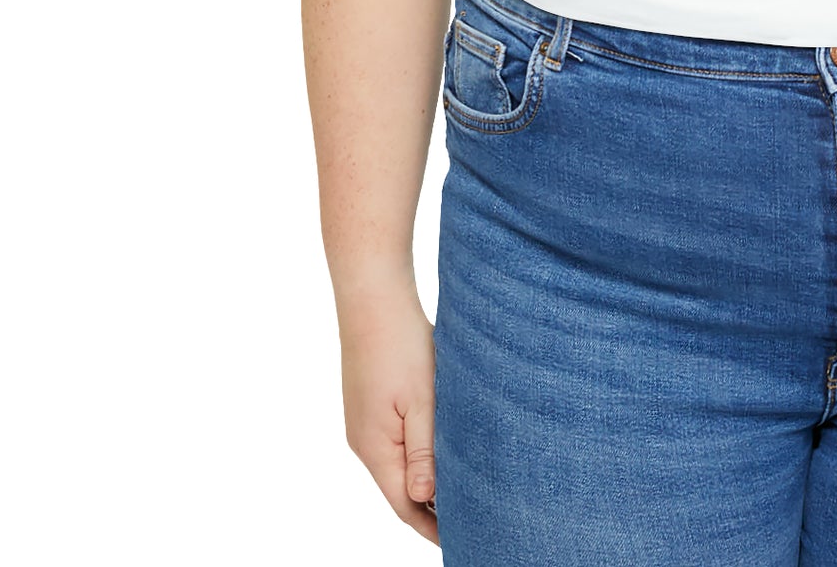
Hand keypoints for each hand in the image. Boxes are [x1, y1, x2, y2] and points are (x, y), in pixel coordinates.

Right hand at [338, 288, 440, 545]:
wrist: (373, 297)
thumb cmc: (400, 343)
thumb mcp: (421, 399)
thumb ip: (424, 450)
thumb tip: (426, 497)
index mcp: (375, 449)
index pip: (404, 505)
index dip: (431, 526)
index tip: (461, 539)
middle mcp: (365, 443)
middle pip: (400, 489)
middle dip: (431, 508)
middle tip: (470, 518)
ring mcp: (365, 424)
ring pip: (398, 464)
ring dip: (427, 478)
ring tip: (462, 488)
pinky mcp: (371, 405)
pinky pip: (396, 441)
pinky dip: (418, 453)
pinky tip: (441, 447)